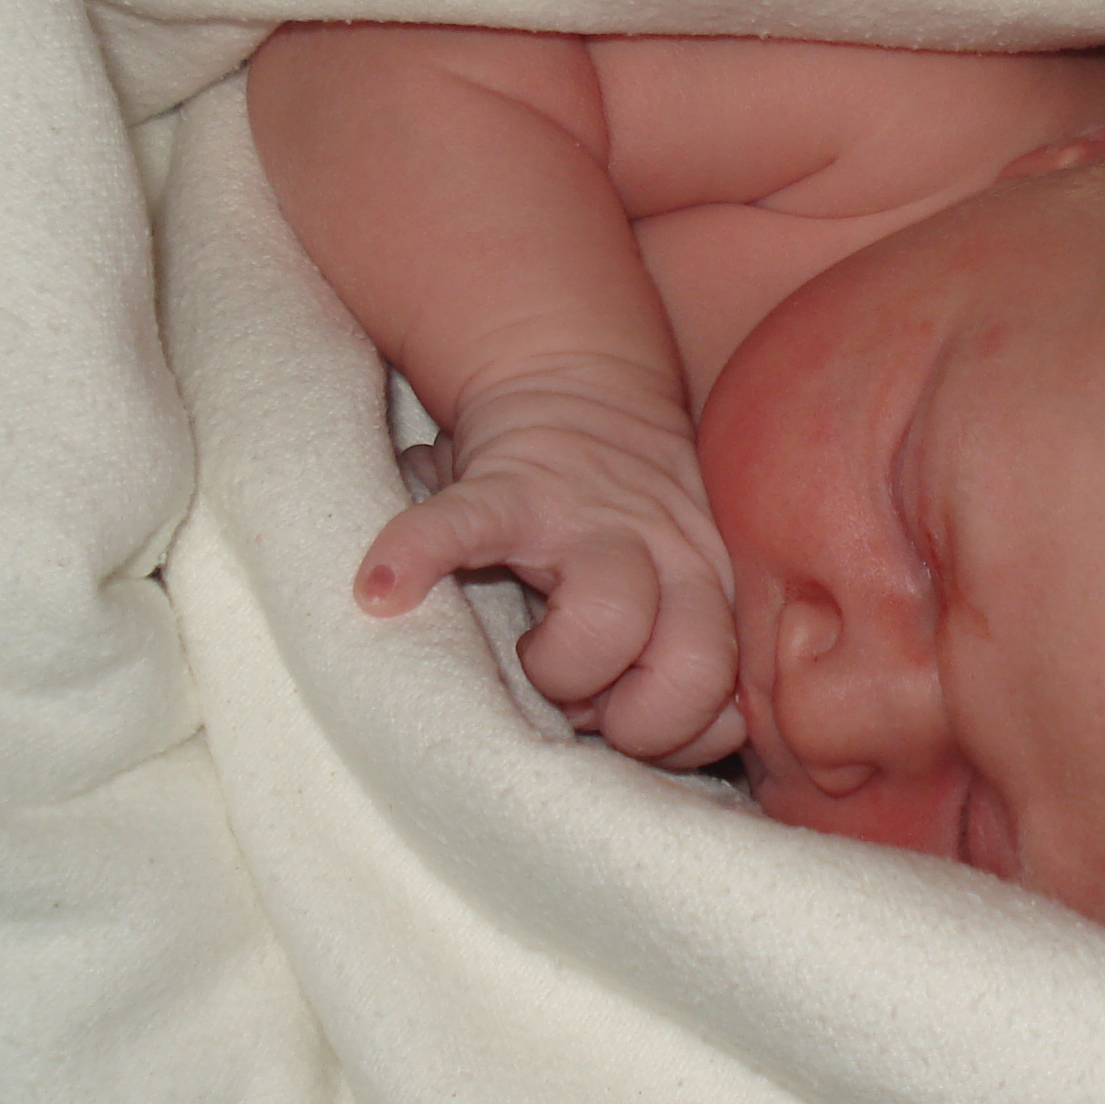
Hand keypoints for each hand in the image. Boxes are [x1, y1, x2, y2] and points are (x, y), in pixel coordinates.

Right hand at [358, 382, 743, 769]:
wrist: (577, 374)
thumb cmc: (624, 506)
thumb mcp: (684, 561)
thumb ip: (690, 639)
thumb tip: (687, 728)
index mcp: (705, 580)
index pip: (723, 690)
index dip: (675, 728)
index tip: (628, 716)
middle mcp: (666, 551)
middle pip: (693, 666)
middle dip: (633, 715)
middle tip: (585, 700)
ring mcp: (589, 518)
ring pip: (610, 624)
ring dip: (561, 668)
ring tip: (529, 656)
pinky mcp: (507, 484)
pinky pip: (463, 528)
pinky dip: (418, 559)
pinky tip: (381, 593)